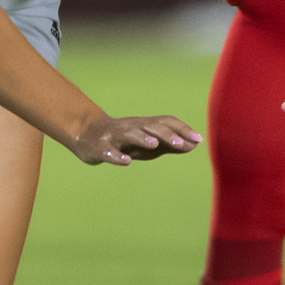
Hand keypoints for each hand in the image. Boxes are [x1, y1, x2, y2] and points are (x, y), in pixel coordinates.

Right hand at [70, 113, 202, 166]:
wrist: (86, 134)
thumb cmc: (125, 140)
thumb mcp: (149, 142)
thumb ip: (170, 144)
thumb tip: (195, 144)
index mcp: (145, 125)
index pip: (166, 122)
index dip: (182, 129)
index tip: (198, 139)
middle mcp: (132, 127)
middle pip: (150, 127)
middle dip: (166, 135)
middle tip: (180, 144)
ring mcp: (115, 136)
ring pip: (130, 135)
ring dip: (142, 139)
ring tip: (154, 145)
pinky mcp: (100, 147)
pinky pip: (109, 151)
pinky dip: (118, 156)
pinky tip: (127, 162)